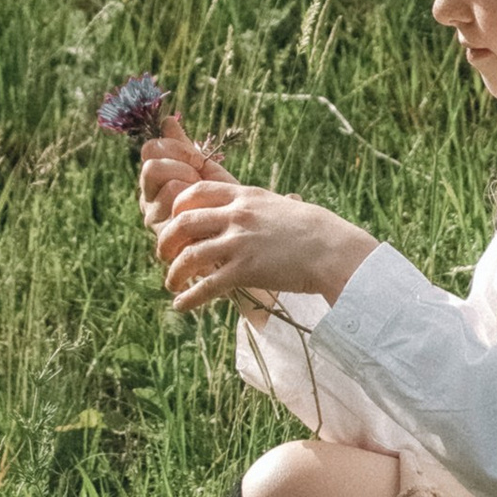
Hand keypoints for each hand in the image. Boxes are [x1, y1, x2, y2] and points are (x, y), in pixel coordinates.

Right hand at [137, 112, 228, 234]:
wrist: (239, 234)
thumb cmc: (221, 201)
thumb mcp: (205, 170)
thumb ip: (183, 147)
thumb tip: (167, 120)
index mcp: (154, 179)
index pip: (150, 150)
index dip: (176, 149)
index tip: (198, 160)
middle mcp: (148, 200)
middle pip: (152, 167)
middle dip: (184, 168)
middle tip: (200, 181)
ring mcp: (156, 221)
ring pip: (170, 186)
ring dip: (195, 189)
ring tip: (206, 201)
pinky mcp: (168, 240)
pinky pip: (182, 208)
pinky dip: (200, 208)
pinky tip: (208, 217)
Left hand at [155, 174, 376, 315]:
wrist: (333, 250)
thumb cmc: (316, 230)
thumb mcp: (284, 206)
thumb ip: (266, 206)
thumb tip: (275, 205)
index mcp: (245, 195)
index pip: (197, 191)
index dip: (179, 206)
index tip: (175, 220)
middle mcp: (236, 215)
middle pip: (183, 221)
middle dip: (167, 239)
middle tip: (164, 254)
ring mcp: (238, 242)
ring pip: (189, 255)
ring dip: (174, 272)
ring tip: (171, 284)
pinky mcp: (244, 270)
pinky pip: (206, 285)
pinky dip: (189, 297)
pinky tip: (181, 305)